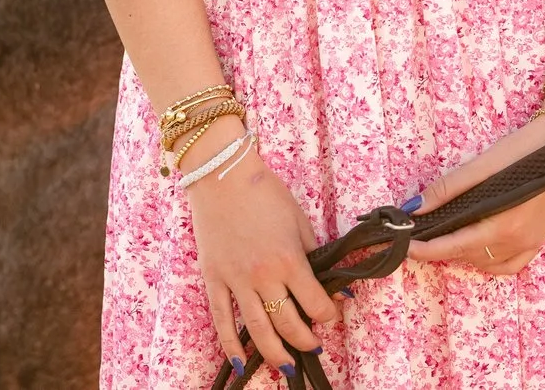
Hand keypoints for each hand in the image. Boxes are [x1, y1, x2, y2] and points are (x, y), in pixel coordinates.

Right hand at [183, 131, 341, 375]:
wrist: (222, 176)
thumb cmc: (265, 193)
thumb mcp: (299, 220)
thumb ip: (314, 255)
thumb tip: (331, 284)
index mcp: (289, 260)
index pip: (315, 303)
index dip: (328, 315)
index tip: (331, 314)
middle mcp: (263, 277)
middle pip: (288, 324)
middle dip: (305, 341)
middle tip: (313, 345)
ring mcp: (235, 281)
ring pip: (257, 331)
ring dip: (275, 354)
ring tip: (287, 367)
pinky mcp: (213, 280)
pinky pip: (221, 320)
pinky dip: (230, 345)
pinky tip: (240, 362)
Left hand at [404, 108, 544, 277]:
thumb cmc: (523, 150)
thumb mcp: (483, 164)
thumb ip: (448, 188)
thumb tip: (415, 208)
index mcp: (503, 224)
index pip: (455, 246)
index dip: (426, 249)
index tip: (404, 247)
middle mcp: (518, 241)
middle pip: (468, 255)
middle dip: (442, 248)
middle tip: (422, 234)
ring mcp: (531, 244)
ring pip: (486, 262)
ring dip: (463, 254)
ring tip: (448, 235)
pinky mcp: (540, 241)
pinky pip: (509, 266)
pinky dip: (489, 261)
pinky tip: (478, 248)